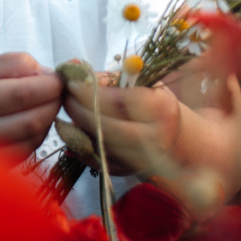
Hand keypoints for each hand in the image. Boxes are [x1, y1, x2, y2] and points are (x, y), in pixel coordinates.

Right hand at [0, 52, 62, 160]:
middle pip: (34, 119)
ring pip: (34, 139)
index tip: (58, 76)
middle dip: (54, 101)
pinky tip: (29, 122)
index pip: (23, 92)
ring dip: (48, 119)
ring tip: (42, 103)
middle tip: (56, 89)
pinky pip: (25, 153)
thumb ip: (8, 64)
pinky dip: (36, 136)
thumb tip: (43, 71)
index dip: (50, 84)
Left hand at [63, 72, 180, 176]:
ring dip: (78, 130)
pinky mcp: (131, 172)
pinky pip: (100, 162)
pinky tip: (74, 133)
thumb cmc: (152, 101)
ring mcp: (144, 159)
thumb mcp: (139, 82)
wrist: (175, 136)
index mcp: (159, 107)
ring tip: (68, 114)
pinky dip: (84, 148)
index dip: (89, 93)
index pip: (117, 101)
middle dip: (79, 112)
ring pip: (101, 147)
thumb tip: (74, 67)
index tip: (71, 83)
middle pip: (107, 128)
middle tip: (65, 98)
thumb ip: (108, 77)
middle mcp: (155, 137)